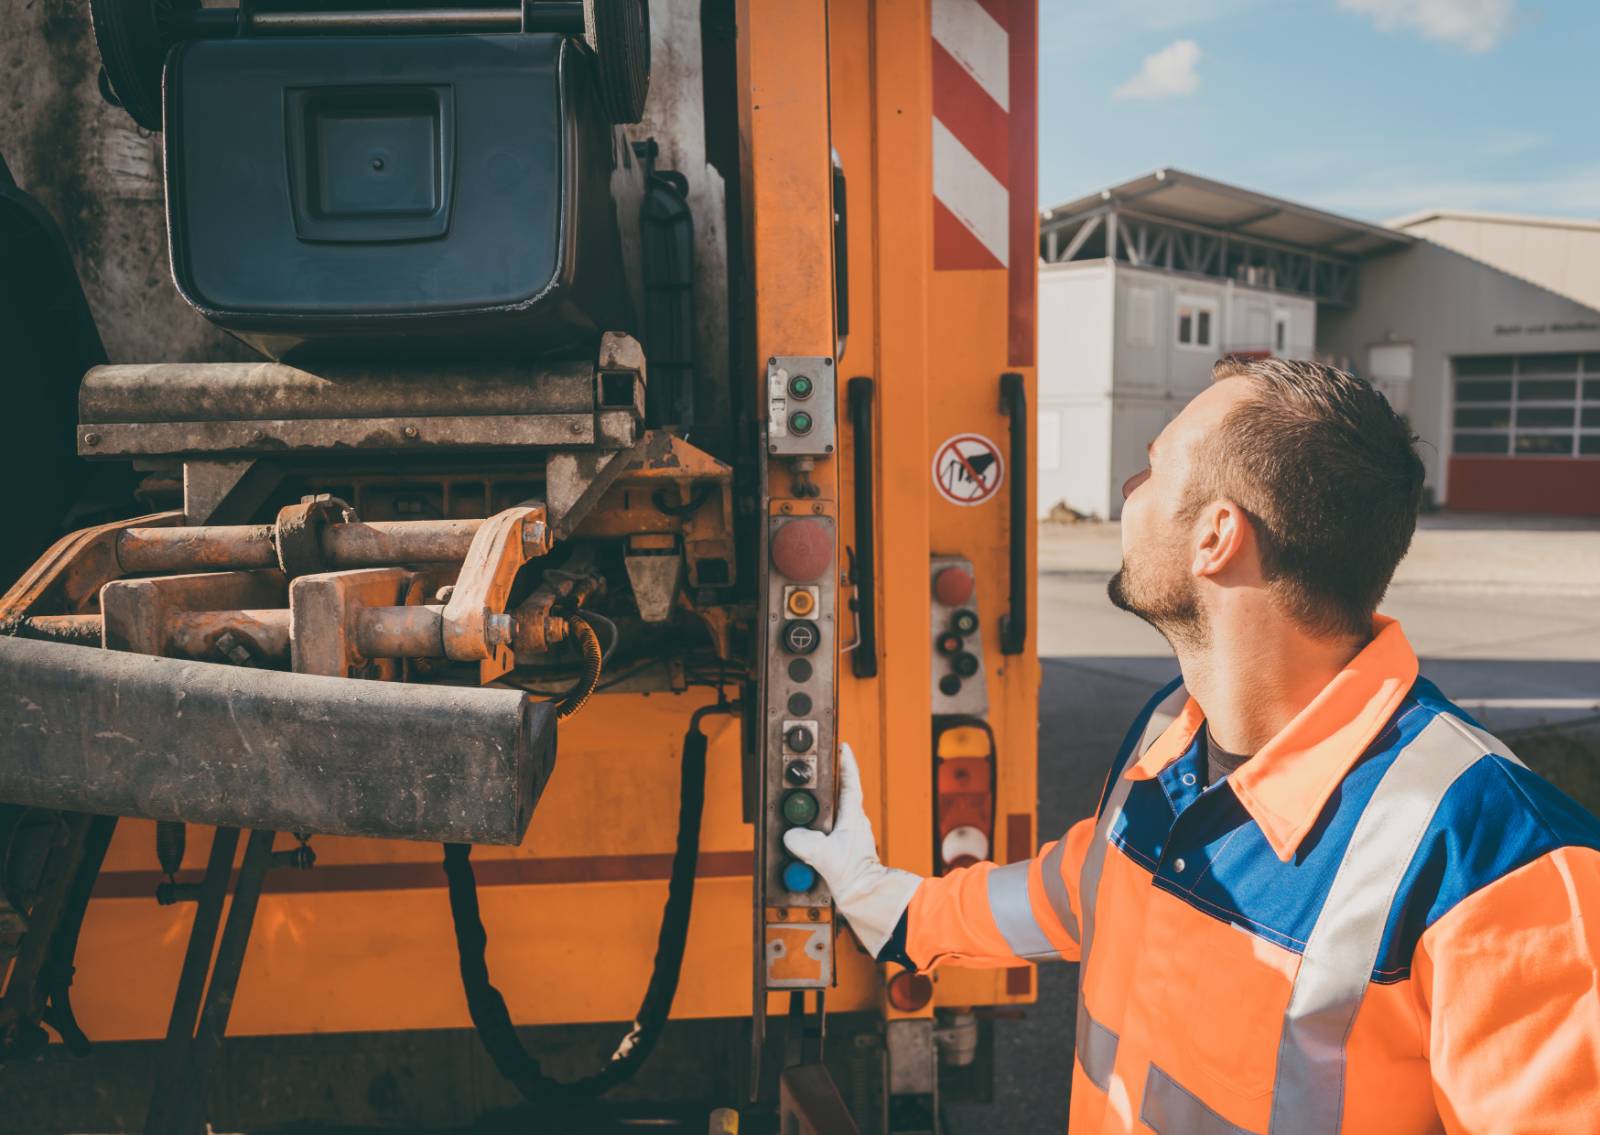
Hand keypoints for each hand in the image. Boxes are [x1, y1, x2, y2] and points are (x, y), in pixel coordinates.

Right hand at [782, 741, 921, 957]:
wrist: (866, 898)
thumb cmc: (855, 875)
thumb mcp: (824, 853)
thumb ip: (804, 840)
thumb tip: (791, 835)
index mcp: (853, 816)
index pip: (850, 781)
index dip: (845, 762)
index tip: (841, 746)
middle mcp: (854, 824)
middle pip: (837, 796)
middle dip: (824, 786)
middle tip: (812, 776)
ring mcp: (850, 838)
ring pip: (831, 817)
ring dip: (817, 814)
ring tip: (801, 814)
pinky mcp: (844, 853)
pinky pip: (827, 836)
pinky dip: (816, 835)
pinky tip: (805, 843)